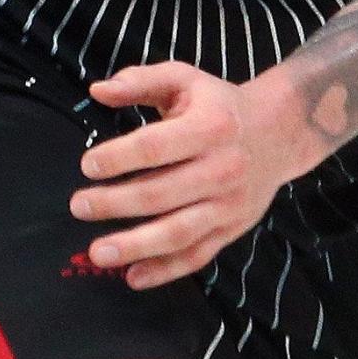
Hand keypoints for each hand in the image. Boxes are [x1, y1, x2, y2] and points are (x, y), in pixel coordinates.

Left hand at [72, 62, 299, 288]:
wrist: (279, 133)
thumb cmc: (219, 106)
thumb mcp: (185, 80)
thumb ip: (140, 80)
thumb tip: (98, 90)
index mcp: (211, 126)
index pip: (157, 147)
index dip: (119, 158)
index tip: (87, 165)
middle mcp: (223, 168)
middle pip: (161, 193)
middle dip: (115, 203)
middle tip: (78, 206)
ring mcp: (229, 203)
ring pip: (179, 232)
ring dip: (135, 246)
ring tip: (97, 253)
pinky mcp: (232, 228)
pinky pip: (197, 256)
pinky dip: (165, 271)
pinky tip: (133, 278)